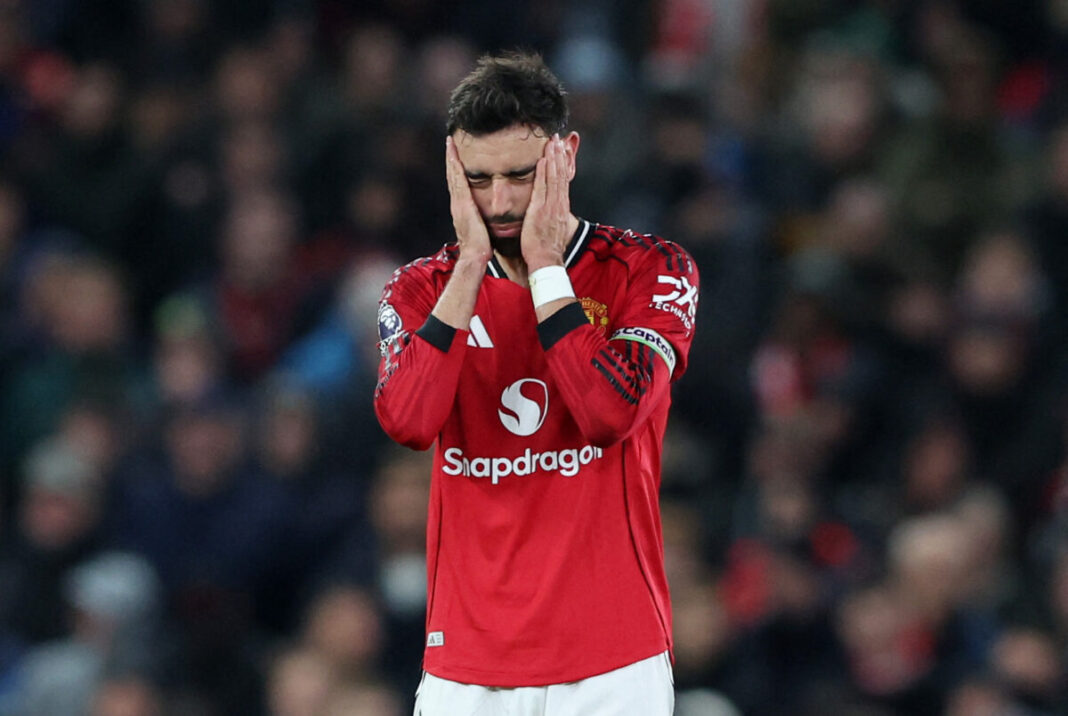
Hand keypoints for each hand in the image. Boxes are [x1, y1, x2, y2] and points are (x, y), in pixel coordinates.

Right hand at [445, 136, 491, 265]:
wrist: (475, 256)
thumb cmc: (481, 247)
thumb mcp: (481, 230)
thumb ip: (481, 221)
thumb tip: (486, 219)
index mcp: (462, 209)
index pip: (459, 184)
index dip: (456, 169)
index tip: (456, 155)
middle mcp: (457, 203)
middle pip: (453, 176)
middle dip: (451, 158)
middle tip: (450, 141)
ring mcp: (457, 202)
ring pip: (453, 175)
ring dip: (451, 157)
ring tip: (450, 142)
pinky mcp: (461, 202)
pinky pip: (457, 179)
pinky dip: (454, 165)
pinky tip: (454, 153)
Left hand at [521, 134, 571, 270]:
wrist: (546, 261)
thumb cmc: (545, 249)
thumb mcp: (551, 228)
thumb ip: (550, 216)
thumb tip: (547, 211)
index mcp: (560, 208)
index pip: (562, 181)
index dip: (562, 165)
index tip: (561, 149)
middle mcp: (558, 205)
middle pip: (561, 175)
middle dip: (559, 155)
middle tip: (558, 138)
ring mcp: (551, 206)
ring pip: (554, 177)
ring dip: (554, 158)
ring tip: (552, 142)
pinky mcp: (541, 210)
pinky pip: (543, 187)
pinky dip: (545, 172)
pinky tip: (544, 159)